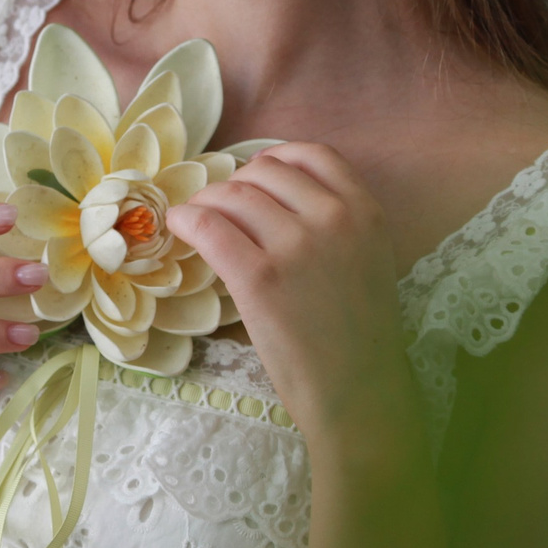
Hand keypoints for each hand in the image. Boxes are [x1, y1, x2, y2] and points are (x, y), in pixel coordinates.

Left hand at [164, 143, 418, 444]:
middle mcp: (333, 218)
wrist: (358, 393)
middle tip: (221, 210)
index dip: (274, 160)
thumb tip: (274, 199)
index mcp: (365, 211)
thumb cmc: (359, 336)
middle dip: (235, 184)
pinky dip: (186, 219)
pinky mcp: (260, 277)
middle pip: (264, 171)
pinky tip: (179, 227)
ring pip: (233, 195)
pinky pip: (209, 226)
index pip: (312, 154)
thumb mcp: (368, 259)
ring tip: (196, 220)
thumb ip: (337, 223)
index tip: (254, 179)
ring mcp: (296, 246)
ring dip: (206, 201)